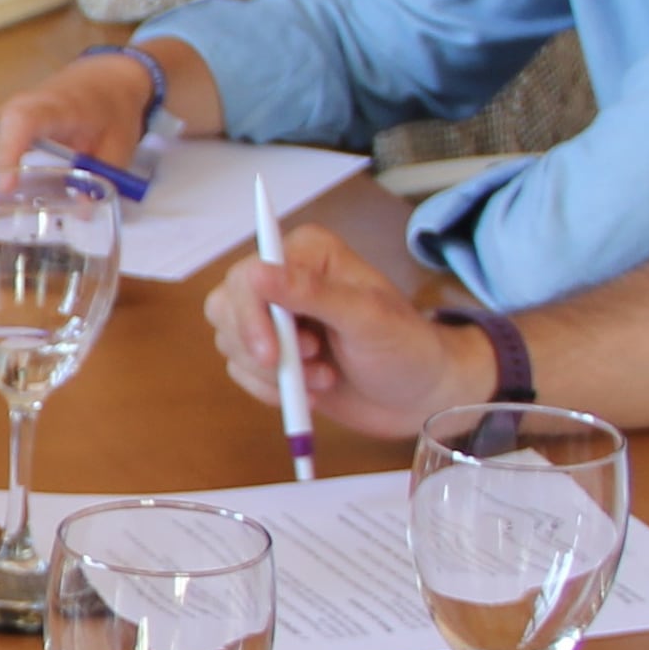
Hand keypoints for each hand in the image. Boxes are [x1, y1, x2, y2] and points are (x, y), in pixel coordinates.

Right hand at [0, 52, 166, 215]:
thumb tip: (80, 210)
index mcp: (52, 106)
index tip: (4, 187)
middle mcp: (19, 107)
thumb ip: (100, 175)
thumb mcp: (119, 144)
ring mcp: (2, 115)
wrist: (106, 79)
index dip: (7, 151)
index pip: (21, 121)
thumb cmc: (112, 108)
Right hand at [197, 227, 483, 438]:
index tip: (271, 354)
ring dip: (273, 373)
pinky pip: (240, 371)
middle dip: (264, 349)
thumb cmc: (406, 348)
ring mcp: (274, 317)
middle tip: (310, 367)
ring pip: (230, 342)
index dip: (251, 317)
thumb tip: (257, 273)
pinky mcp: (272, 353)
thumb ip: (310, 293)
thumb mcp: (365, 318)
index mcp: (308, 252)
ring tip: (323, 378)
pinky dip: (269, 390)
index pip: (249, 276)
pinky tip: (312, 392)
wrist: (420, 397)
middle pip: (228, 308)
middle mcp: (284, 278)